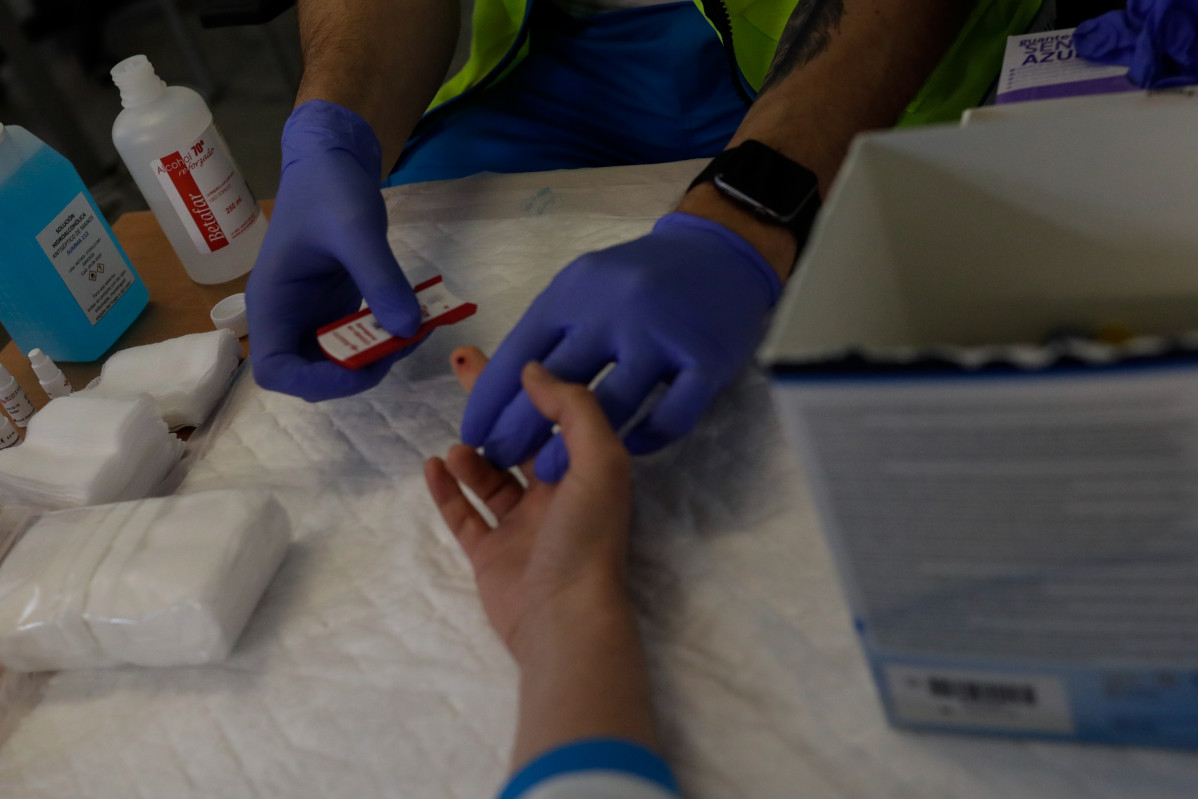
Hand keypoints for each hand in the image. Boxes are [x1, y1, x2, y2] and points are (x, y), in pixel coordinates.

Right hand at [246, 100, 422, 400]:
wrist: (333, 161)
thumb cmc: (329, 190)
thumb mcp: (356, 230)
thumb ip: (380, 279)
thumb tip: (408, 329)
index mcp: (270, 304)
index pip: (275, 371)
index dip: (314, 384)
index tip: (360, 369)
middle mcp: (287, 318)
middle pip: (309, 376)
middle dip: (355, 373)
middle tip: (399, 344)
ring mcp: (313, 316)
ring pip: (339, 363)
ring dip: (378, 358)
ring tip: (415, 329)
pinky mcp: (337, 309)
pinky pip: (360, 340)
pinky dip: (387, 338)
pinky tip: (416, 319)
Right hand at [425, 347, 632, 658]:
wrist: (563, 619)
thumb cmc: (587, 537)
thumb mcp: (599, 461)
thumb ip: (573, 409)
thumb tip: (533, 369)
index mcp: (588, 473)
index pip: (559, 416)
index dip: (532, 384)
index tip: (505, 354)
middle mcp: (558, 496)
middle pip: (522, 439)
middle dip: (494, 406)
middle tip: (461, 367)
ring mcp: (523, 527)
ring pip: (492, 479)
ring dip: (473, 455)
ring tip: (459, 442)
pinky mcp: (491, 555)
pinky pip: (465, 515)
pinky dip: (448, 490)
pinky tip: (433, 466)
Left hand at [460, 212, 780, 481]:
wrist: (724, 248)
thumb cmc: (644, 274)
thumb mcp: (588, 283)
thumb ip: (556, 327)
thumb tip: (519, 378)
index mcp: (577, 291)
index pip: (521, 352)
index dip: (491, 398)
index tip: (471, 433)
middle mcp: (616, 311)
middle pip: (558, 383)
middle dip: (520, 429)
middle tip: (499, 460)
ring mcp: (663, 336)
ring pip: (612, 405)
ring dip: (577, 446)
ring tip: (547, 473)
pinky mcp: (707, 360)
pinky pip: (671, 416)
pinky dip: (648, 437)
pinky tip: (629, 447)